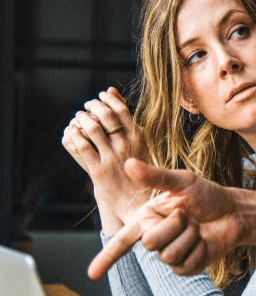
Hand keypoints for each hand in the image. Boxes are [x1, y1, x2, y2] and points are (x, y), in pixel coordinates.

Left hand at [62, 88, 150, 221]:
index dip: (108, 99)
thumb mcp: (142, 145)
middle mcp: (126, 146)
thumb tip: (114, 93)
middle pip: (106, 115)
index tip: (101, 96)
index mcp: (139, 139)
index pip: (122, 110)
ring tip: (79, 117)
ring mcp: (112, 158)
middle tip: (87, 105)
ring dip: (82, 118)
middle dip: (93, 105)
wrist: (138, 202)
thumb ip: (129, 122)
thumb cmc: (141, 172)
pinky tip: (73, 132)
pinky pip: (83, 146)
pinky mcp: (98, 170)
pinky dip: (75, 135)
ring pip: (92, 128)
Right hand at [88, 158, 245, 279]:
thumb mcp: (183, 182)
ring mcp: (170, 254)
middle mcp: (155, 237)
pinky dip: (199, 250)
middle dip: (174, 225)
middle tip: (188, 215)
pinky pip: (185, 265)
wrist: (234, 212)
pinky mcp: (186, 266)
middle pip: (150, 243)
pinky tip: (205, 241)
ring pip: (169, 255)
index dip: (106, 258)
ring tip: (198, 227)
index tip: (91, 274)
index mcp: (147, 218)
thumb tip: (128, 163)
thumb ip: (156, 177)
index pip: (122, 240)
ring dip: (189, 237)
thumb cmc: (207, 195)